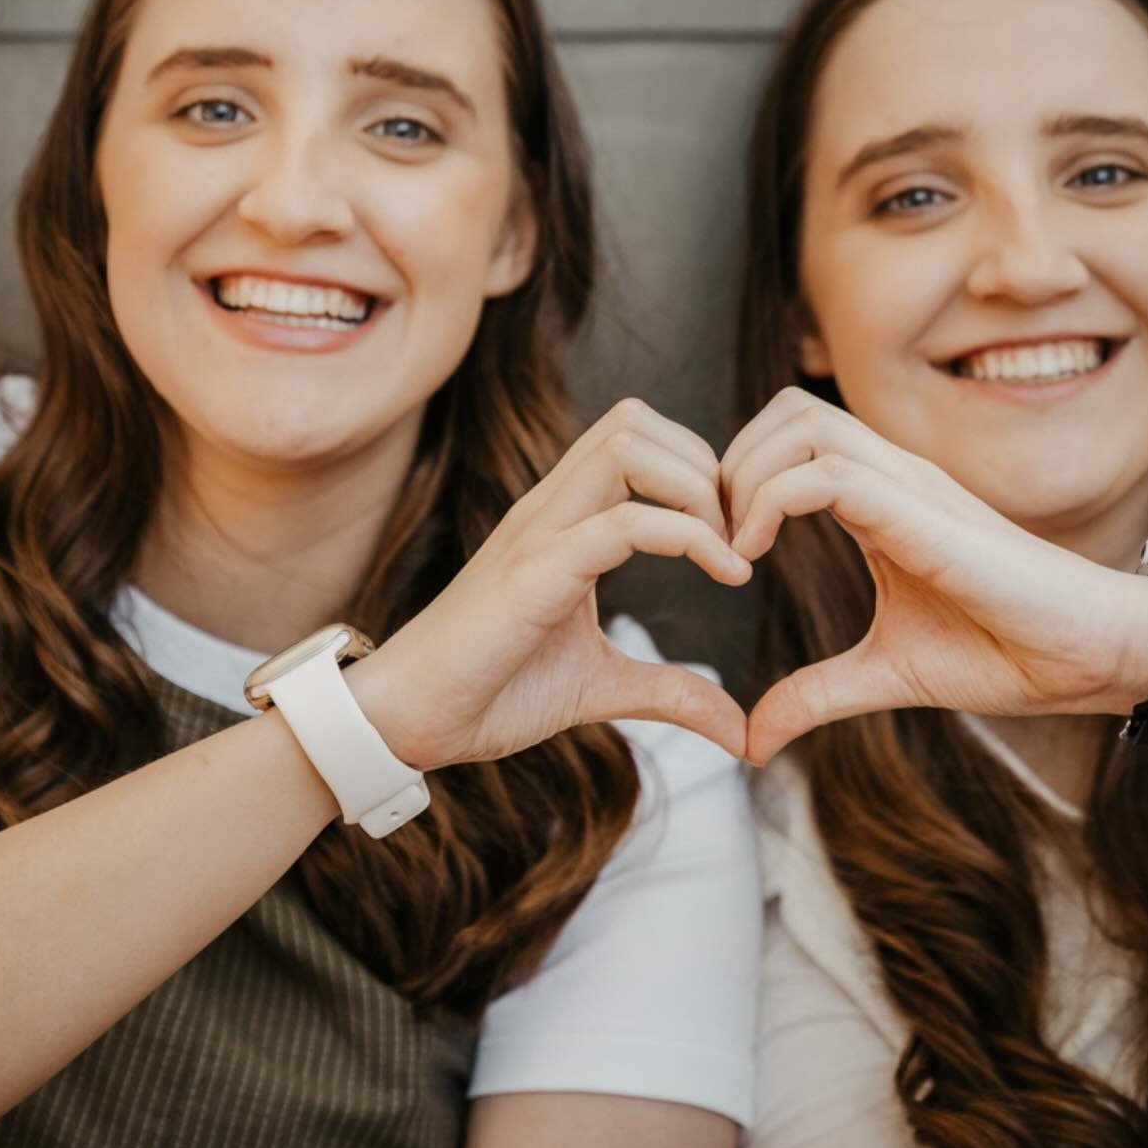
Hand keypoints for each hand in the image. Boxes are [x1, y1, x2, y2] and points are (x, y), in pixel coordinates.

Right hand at [355, 400, 750, 768]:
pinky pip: (620, 523)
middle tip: (737, 536)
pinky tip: (725, 575)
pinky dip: (686, 536)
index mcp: (563, 519)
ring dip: (696, 488)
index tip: (737, 538)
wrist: (410, 722)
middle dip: (704, 465)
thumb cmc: (490, 692)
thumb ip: (668, 691)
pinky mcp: (533, 574)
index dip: (700, 469)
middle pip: (634, 419)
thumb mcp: (601, 687)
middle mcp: (550, 509)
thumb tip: (738, 727)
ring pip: (627, 445)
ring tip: (728, 552)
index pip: (637, 436)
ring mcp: (538, 533)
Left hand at [722, 389, 1147, 763]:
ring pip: (804, 424)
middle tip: (714, 540)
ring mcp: (913, 487)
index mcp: (884, 498)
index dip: (739, 477)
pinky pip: (831, 476)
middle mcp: (895, 476)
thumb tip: (752, 738)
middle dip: (731, 464)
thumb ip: (817, 695)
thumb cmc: (1008, 650)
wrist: (1091, 655)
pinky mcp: (927, 516)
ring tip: (733, 549)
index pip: (792, 436)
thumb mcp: (887, 674)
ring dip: (747, 477)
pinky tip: (754, 559)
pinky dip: (773, 503)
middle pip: (789, 410)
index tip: (716, 549)